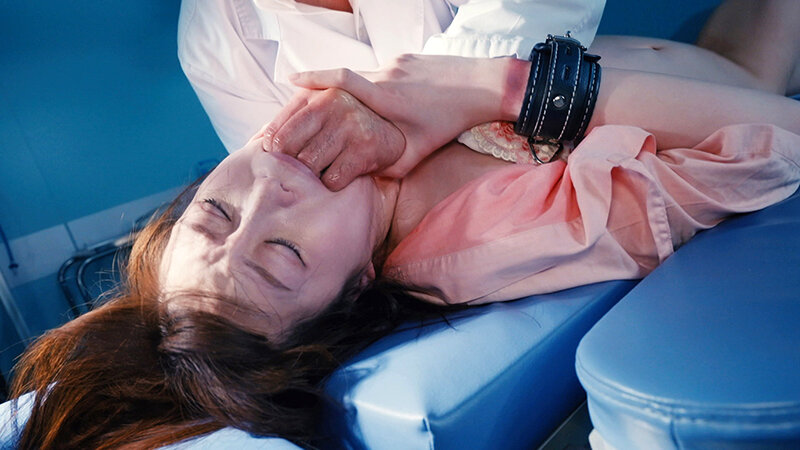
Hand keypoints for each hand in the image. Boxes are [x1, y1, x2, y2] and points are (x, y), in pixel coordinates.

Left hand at [263, 88, 405, 190]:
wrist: (397, 128)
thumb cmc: (350, 122)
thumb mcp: (322, 107)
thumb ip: (291, 116)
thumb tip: (257, 139)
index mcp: (317, 97)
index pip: (277, 133)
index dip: (275, 152)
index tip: (282, 159)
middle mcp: (333, 107)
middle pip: (291, 152)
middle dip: (295, 164)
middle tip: (308, 166)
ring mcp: (350, 128)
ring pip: (310, 166)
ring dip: (315, 174)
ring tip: (327, 167)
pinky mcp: (365, 150)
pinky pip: (333, 179)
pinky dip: (334, 182)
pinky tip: (344, 172)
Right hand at [289, 54, 514, 177]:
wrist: (482, 86)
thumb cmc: (450, 122)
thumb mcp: (420, 151)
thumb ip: (391, 166)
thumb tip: (368, 179)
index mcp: (385, 97)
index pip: (341, 80)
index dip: (313, 78)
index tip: (290, 79)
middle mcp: (386, 75)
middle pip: (344, 78)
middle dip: (323, 87)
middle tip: (304, 96)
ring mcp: (397, 63)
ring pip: (364, 75)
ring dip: (354, 89)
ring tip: (353, 104)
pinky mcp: (407, 59)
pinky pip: (381, 71)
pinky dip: (375, 85)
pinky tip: (386, 98)